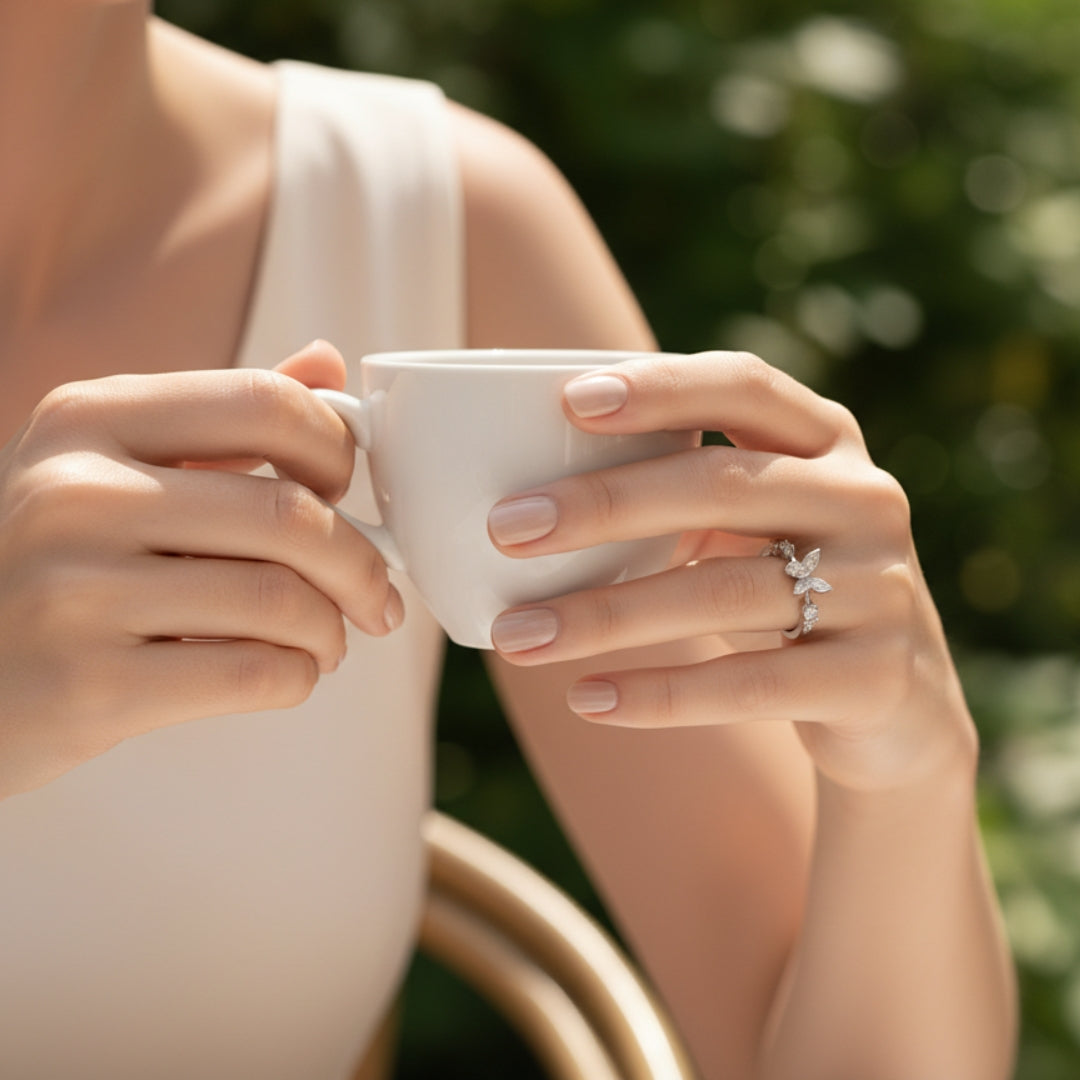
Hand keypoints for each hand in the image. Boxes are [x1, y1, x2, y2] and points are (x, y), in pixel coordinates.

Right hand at [0, 340, 401, 798]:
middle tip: (377, 597)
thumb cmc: (57, 562)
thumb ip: (224, 418)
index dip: (338, 449)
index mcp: (90, 418)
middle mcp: (77, 491)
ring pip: (282, 600)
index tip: (352, 491)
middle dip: (361, 564)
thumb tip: (327, 360)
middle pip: (291, 513)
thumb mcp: (115, 465)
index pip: (265, 403)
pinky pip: (253, 672)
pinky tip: (288, 674)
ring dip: (331, 629)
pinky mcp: (89, 683)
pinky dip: (298, 678)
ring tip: (326, 640)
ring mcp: (75, 589)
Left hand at [486, 351, 976, 793]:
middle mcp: (862, 499)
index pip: (744, 387)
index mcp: (825, 443)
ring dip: (605, 615)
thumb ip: (676, 496)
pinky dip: (659, 694)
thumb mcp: (751, 528)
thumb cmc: (788, 590)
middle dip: (604, 504)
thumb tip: (519, 497)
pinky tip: (587, 698)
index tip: (570, 401)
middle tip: (506, 528)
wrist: (899, 704)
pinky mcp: (874, 677)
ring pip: (722, 592)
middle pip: (722, 485)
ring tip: (514, 637)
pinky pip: (749, 684)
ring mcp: (879, 588)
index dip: (661, 387)